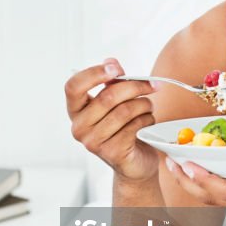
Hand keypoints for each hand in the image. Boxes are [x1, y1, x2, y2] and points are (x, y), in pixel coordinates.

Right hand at [65, 59, 158, 182]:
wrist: (133, 162)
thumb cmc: (123, 127)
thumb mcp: (116, 101)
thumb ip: (112, 80)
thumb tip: (111, 62)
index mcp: (76, 110)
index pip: (73, 86)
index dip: (94, 73)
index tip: (116, 69)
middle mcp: (79, 127)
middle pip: (107, 96)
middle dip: (135, 87)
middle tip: (152, 85)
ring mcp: (93, 142)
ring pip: (125, 111)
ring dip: (144, 104)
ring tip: (149, 105)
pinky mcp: (112, 152)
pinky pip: (134, 126)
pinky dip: (146, 119)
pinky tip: (147, 120)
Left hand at [163, 149, 225, 220]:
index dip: (205, 180)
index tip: (188, 164)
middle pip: (212, 197)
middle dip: (188, 181)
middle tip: (171, 159)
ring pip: (213, 196)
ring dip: (191, 181)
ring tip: (174, 160)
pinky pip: (220, 191)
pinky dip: (204, 179)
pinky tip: (195, 163)